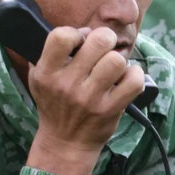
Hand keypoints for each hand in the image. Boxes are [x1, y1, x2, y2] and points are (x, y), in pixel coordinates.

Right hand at [26, 26, 143, 174]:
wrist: (65, 142)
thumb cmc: (55, 103)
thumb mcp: (39, 77)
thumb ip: (51, 52)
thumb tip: (83, 32)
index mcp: (47, 73)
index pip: (62, 36)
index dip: (76, 32)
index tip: (81, 42)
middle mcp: (67, 85)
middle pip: (99, 41)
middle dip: (106, 39)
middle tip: (104, 48)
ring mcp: (90, 99)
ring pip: (117, 60)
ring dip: (118, 60)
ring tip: (113, 67)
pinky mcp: (110, 109)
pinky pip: (134, 81)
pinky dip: (135, 75)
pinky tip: (126, 78)